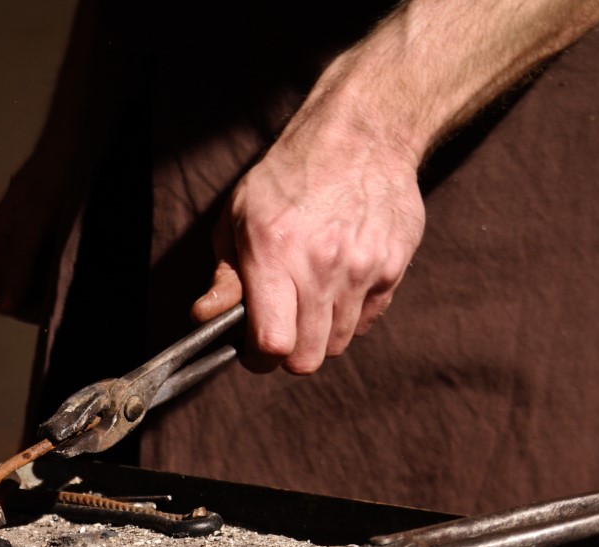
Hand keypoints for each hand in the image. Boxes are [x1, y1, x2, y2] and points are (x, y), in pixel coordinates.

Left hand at [193, 126, 425, 374]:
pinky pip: (368, 319)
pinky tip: (338, 283)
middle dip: (289, 354)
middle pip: (308, 357)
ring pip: (340, 343)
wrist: (360, 136)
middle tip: (280, 331)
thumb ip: (225, 276)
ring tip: (308, 300)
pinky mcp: (394, 267)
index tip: (253, 349)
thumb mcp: (238, 218)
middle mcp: (322, 266)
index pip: (272, 345)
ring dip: (320, 334)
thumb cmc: (288, 177)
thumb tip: (205, 318)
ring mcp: (364, 268)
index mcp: (275, 255)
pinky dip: (351, 314)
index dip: (258, 358)